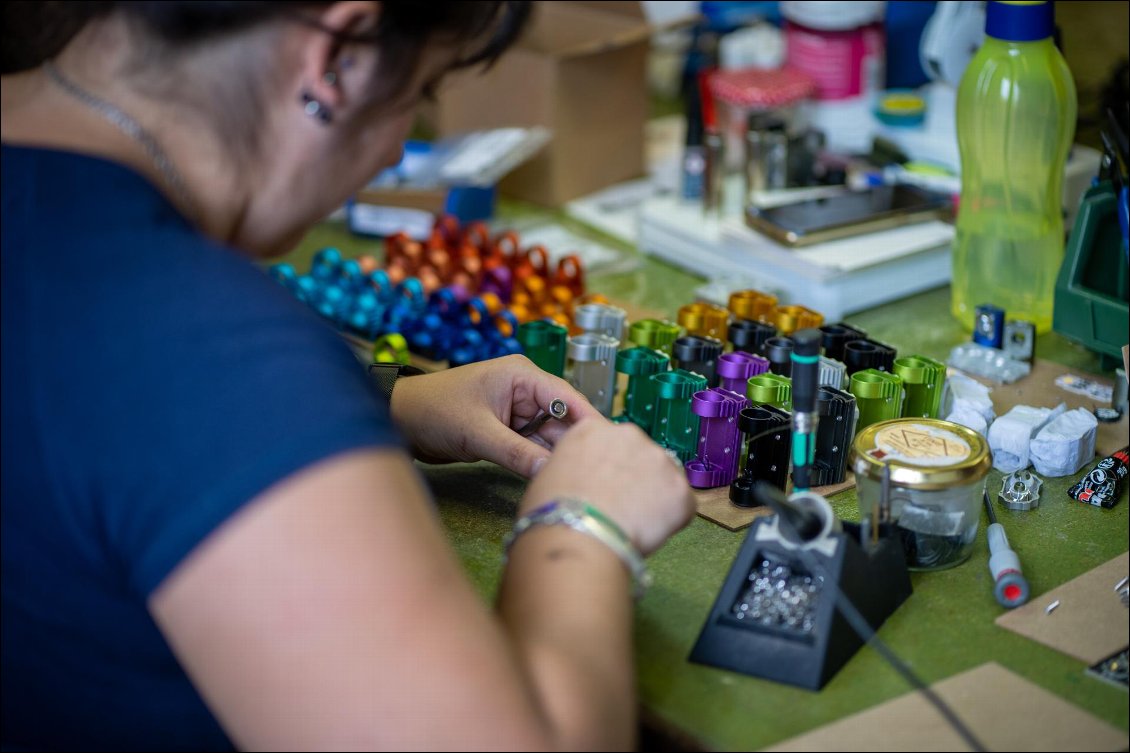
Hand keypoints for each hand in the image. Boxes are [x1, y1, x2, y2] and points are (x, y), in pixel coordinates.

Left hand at [389, 354, 602, 477]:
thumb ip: (516, 452)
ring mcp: (518, 412)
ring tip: (581, 479)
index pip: (566, 397)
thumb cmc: (433, 411)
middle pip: (563, 419)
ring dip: (559, 456)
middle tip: (598, 471)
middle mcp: (525, 391)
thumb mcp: (477, 432)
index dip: (590, 421)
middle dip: (576, 444)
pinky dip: (542, 461)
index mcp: (521, 375)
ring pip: (551, 437)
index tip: (611, 445)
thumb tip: (550, 472)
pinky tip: (555, 478)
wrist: (399, 420)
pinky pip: (535, 447)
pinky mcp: (509, 431)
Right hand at [521, 419, 695, 555]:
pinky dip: (670, 521)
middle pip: (640, 457)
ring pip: (664, 480)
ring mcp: (659, 459)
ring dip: (654, 498)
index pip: (610, 444)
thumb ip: (575, 466)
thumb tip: (586, 480)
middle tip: (620, 508)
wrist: (577, 535)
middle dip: (636, 480)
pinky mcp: (680, 488)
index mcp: (593, 429)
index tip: (606, 487)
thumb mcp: (550, 474)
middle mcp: (629, 435)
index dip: (610, 469)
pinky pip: (681, 506)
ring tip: (631, 523)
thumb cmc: (554, 512)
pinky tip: (647, 532)